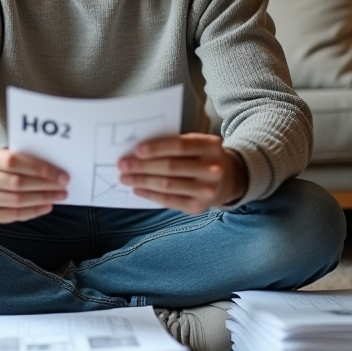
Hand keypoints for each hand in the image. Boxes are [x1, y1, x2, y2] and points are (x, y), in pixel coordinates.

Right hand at [0, 148, 67, 227]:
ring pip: (18, 200)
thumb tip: (52, 165)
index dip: (40, 168)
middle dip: (46, 184)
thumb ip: (17, 158)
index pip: (14, 161)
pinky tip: (46, 206)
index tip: (60, 174)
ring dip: (43, 198)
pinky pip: (14, 215)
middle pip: (18, 183)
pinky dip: (34, 211)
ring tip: (59, 195)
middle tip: (64, 185)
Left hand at [117, 133, 245, 214]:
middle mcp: (212, 169)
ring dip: (142, 181)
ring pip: (167, 185)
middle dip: (142, 166)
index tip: (136, 151)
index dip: (156, 148)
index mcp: (211, 146)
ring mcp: (207, 190)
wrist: (228, 179)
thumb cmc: (203, 157)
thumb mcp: (198, 144)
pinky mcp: (198, 206)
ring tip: (125, 178)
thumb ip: (175, 144)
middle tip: (123, 165)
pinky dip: (150, 195)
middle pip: (170, 167)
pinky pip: (169, 200)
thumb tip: (139, 151)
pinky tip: (138, 189)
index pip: (179, 146)